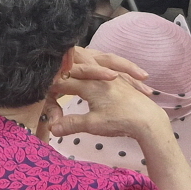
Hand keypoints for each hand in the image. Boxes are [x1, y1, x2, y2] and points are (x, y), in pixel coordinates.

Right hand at [45, 59, 165, 143]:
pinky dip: (106, 67)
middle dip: (65, 64)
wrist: (149, 121)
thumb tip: (52, 128)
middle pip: (79, 64)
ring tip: (77, 62)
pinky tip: (107, 71)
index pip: (64, 81)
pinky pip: (113, 68)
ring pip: (99, 61)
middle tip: (53, 67)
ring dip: (89, 61)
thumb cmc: (119, 121)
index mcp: (89, 84)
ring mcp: (112, 77)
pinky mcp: (123, 82)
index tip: (41, 87)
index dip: (51, 84)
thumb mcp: (92, 125)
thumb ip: (70, 124)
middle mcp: (99, 76)